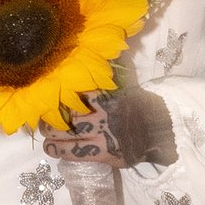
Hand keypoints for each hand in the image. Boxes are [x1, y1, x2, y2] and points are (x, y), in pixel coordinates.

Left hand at [44, 86, 172, 168]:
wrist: (158, 129)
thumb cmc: (138, 105)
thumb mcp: (123, 84)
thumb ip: (107, 74)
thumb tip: (100, 51)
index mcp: (103, 93)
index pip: (69, 93)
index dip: (55, 98)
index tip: (49, 100)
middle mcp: (99, 112)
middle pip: (61, 113)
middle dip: (50, 119)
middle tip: (46, 122)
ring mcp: (99, 133)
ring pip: (61, 134)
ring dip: (50, 136)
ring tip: (48, 137)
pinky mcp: (100, 152)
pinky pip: (70, 152)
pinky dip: (57, 150)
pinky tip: (51, 148)